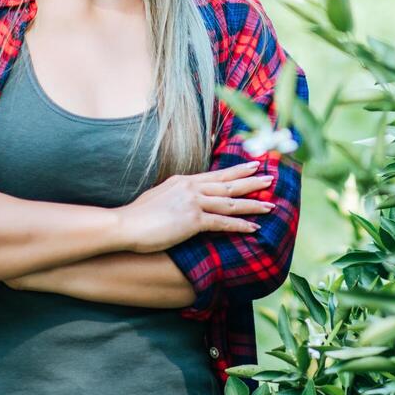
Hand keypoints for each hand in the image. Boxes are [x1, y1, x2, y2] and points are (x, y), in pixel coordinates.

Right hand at [117, 160, 275, 253]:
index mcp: (183, 181)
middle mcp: (191, 188)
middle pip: (228, 184)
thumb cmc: (136, 216)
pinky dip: (240, 225)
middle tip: (270, 177)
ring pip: (231, 202)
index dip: (236, 171)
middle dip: (251, 181)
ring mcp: (193, 203)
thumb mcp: (157, 197)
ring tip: (270, 204)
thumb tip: (180, 198)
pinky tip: (254, 228)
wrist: (124, 225)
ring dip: (253, 204)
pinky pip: (223, 222)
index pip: (216, 175)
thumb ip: (173, 195)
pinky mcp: (193, 220)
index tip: (253, 165)